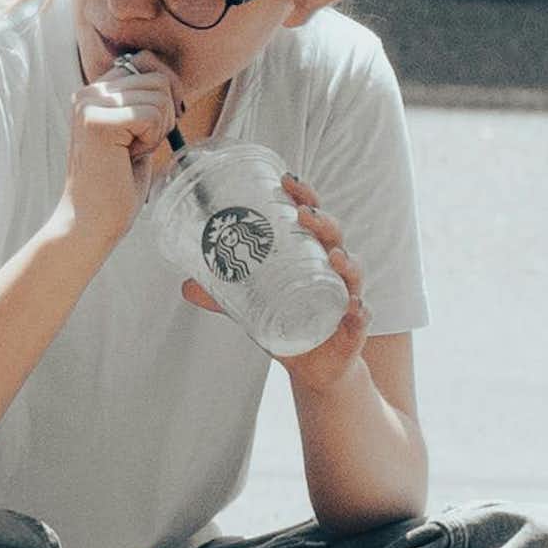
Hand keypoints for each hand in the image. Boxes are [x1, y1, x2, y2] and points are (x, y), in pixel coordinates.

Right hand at [64, 51, 177, 238]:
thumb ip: (144, 102)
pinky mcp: (98, 122)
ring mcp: (90, 105)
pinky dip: (151, 141)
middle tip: (138, 147)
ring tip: (130, 153)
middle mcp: (89, 92)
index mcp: (96, 91)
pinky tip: (128, 158)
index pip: (147, 61)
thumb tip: (170, 78)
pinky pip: (152, 116)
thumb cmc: (117, 184)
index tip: (156, 126)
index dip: (166, 93)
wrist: (92, 222)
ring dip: (157, 131)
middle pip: (158, 79)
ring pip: (159, 97)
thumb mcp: (136, 133)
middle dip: (164, 116)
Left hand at [181, 176, 369, 389]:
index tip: (287, 180)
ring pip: (352, 271)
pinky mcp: (354, 327)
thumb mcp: (252, 307)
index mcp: (310, 254)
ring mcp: (346, 296)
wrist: (315, 368)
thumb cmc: (289, 325)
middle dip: (322, 220)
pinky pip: (362, 316)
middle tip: (303, 213)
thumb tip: (185, 284)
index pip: (311, 216)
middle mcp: (332, 269)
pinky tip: (354, 307)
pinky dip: (360, 311)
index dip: (304, 196)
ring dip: (346, 261)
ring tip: (334, 256)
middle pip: (334, 235)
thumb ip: (222, 295)